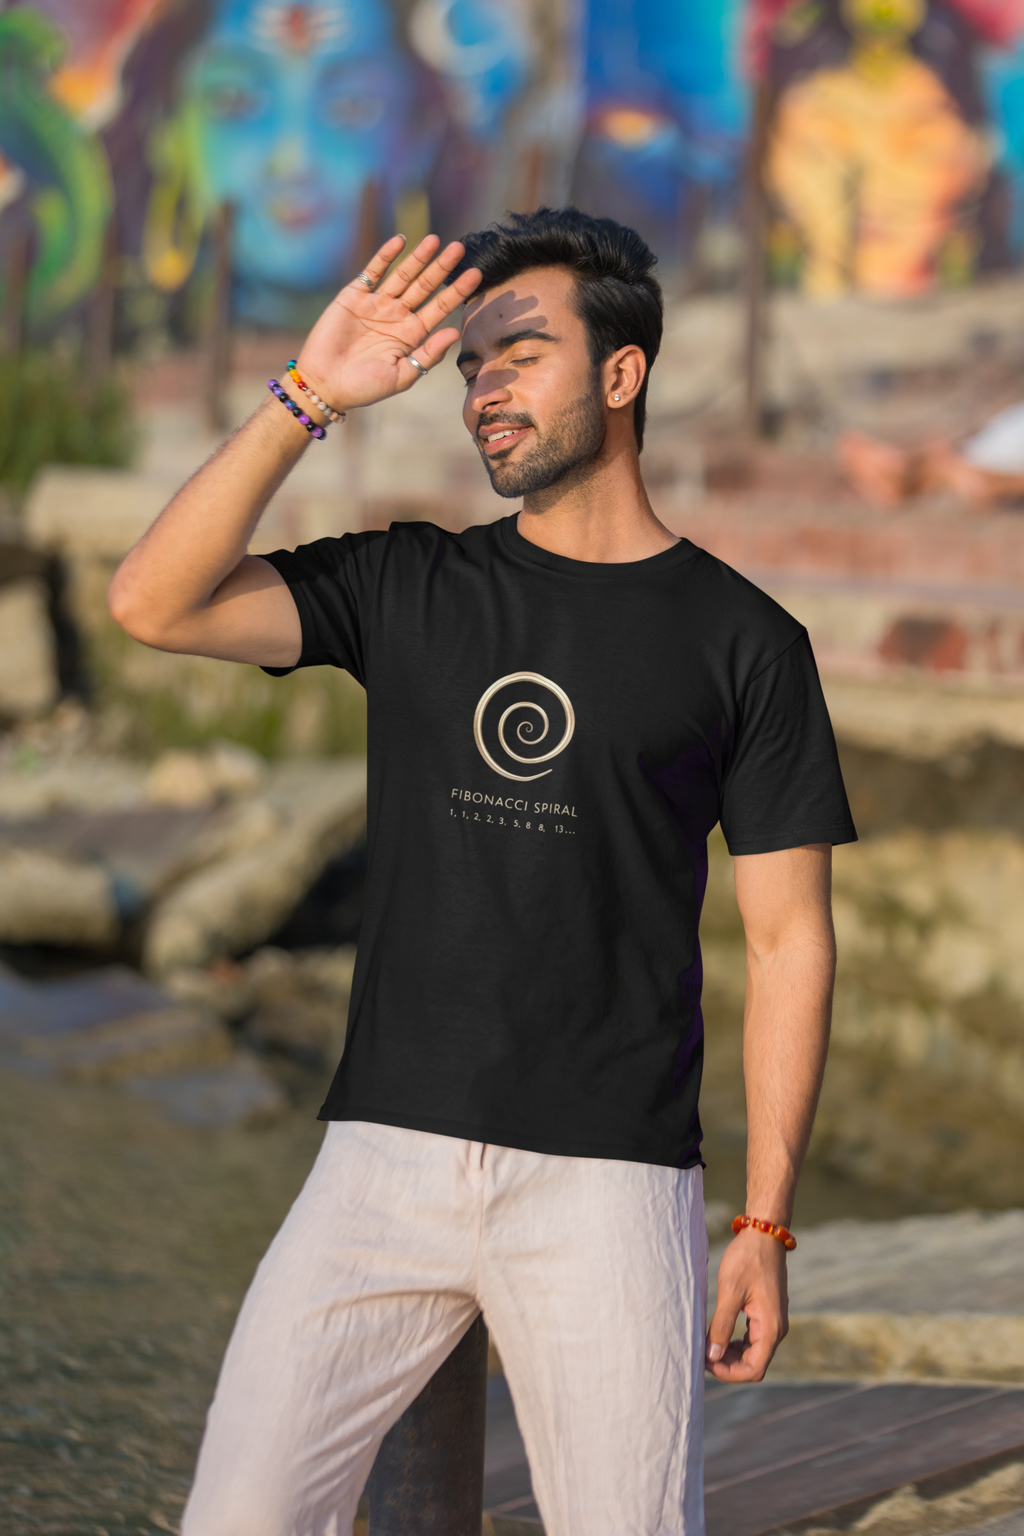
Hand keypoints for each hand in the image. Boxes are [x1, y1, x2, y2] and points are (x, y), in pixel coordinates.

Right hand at [295, 234, 480, 413]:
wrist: (325, 384)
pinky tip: (401, 240)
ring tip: (436, 240)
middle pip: (424, 287)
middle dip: (442, 268)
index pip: (440, 308)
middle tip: (460, 248)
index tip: (475, 274)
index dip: (457, 291)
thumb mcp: (403, 376)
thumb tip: (455, 332)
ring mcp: (376, 304)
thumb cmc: (364, 387)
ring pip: (402, 275)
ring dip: (419, 258)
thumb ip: (429, 354)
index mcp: (411, 335)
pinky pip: (372, 272)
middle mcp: (397, 316)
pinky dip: (386, 256)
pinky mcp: (353, 296)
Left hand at [705, 1227, 788, 1381]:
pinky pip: (752, 1339)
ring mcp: (772, 1321)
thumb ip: (722, 1325)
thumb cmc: (747, 1259)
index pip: (754, 1369)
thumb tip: (712, 1355)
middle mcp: (776, 1329)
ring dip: (730, 1355)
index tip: (706, 1363)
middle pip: (754, 1364)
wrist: (763, 1234)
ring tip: (706, 1346)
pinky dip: (735, 1343)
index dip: (730, 1373)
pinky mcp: (766, 1313)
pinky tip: (718, 1336)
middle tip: (701, 1355)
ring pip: (753, 1353)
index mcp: (771, 1328)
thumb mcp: (730, 1291)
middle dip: (728, 1365)